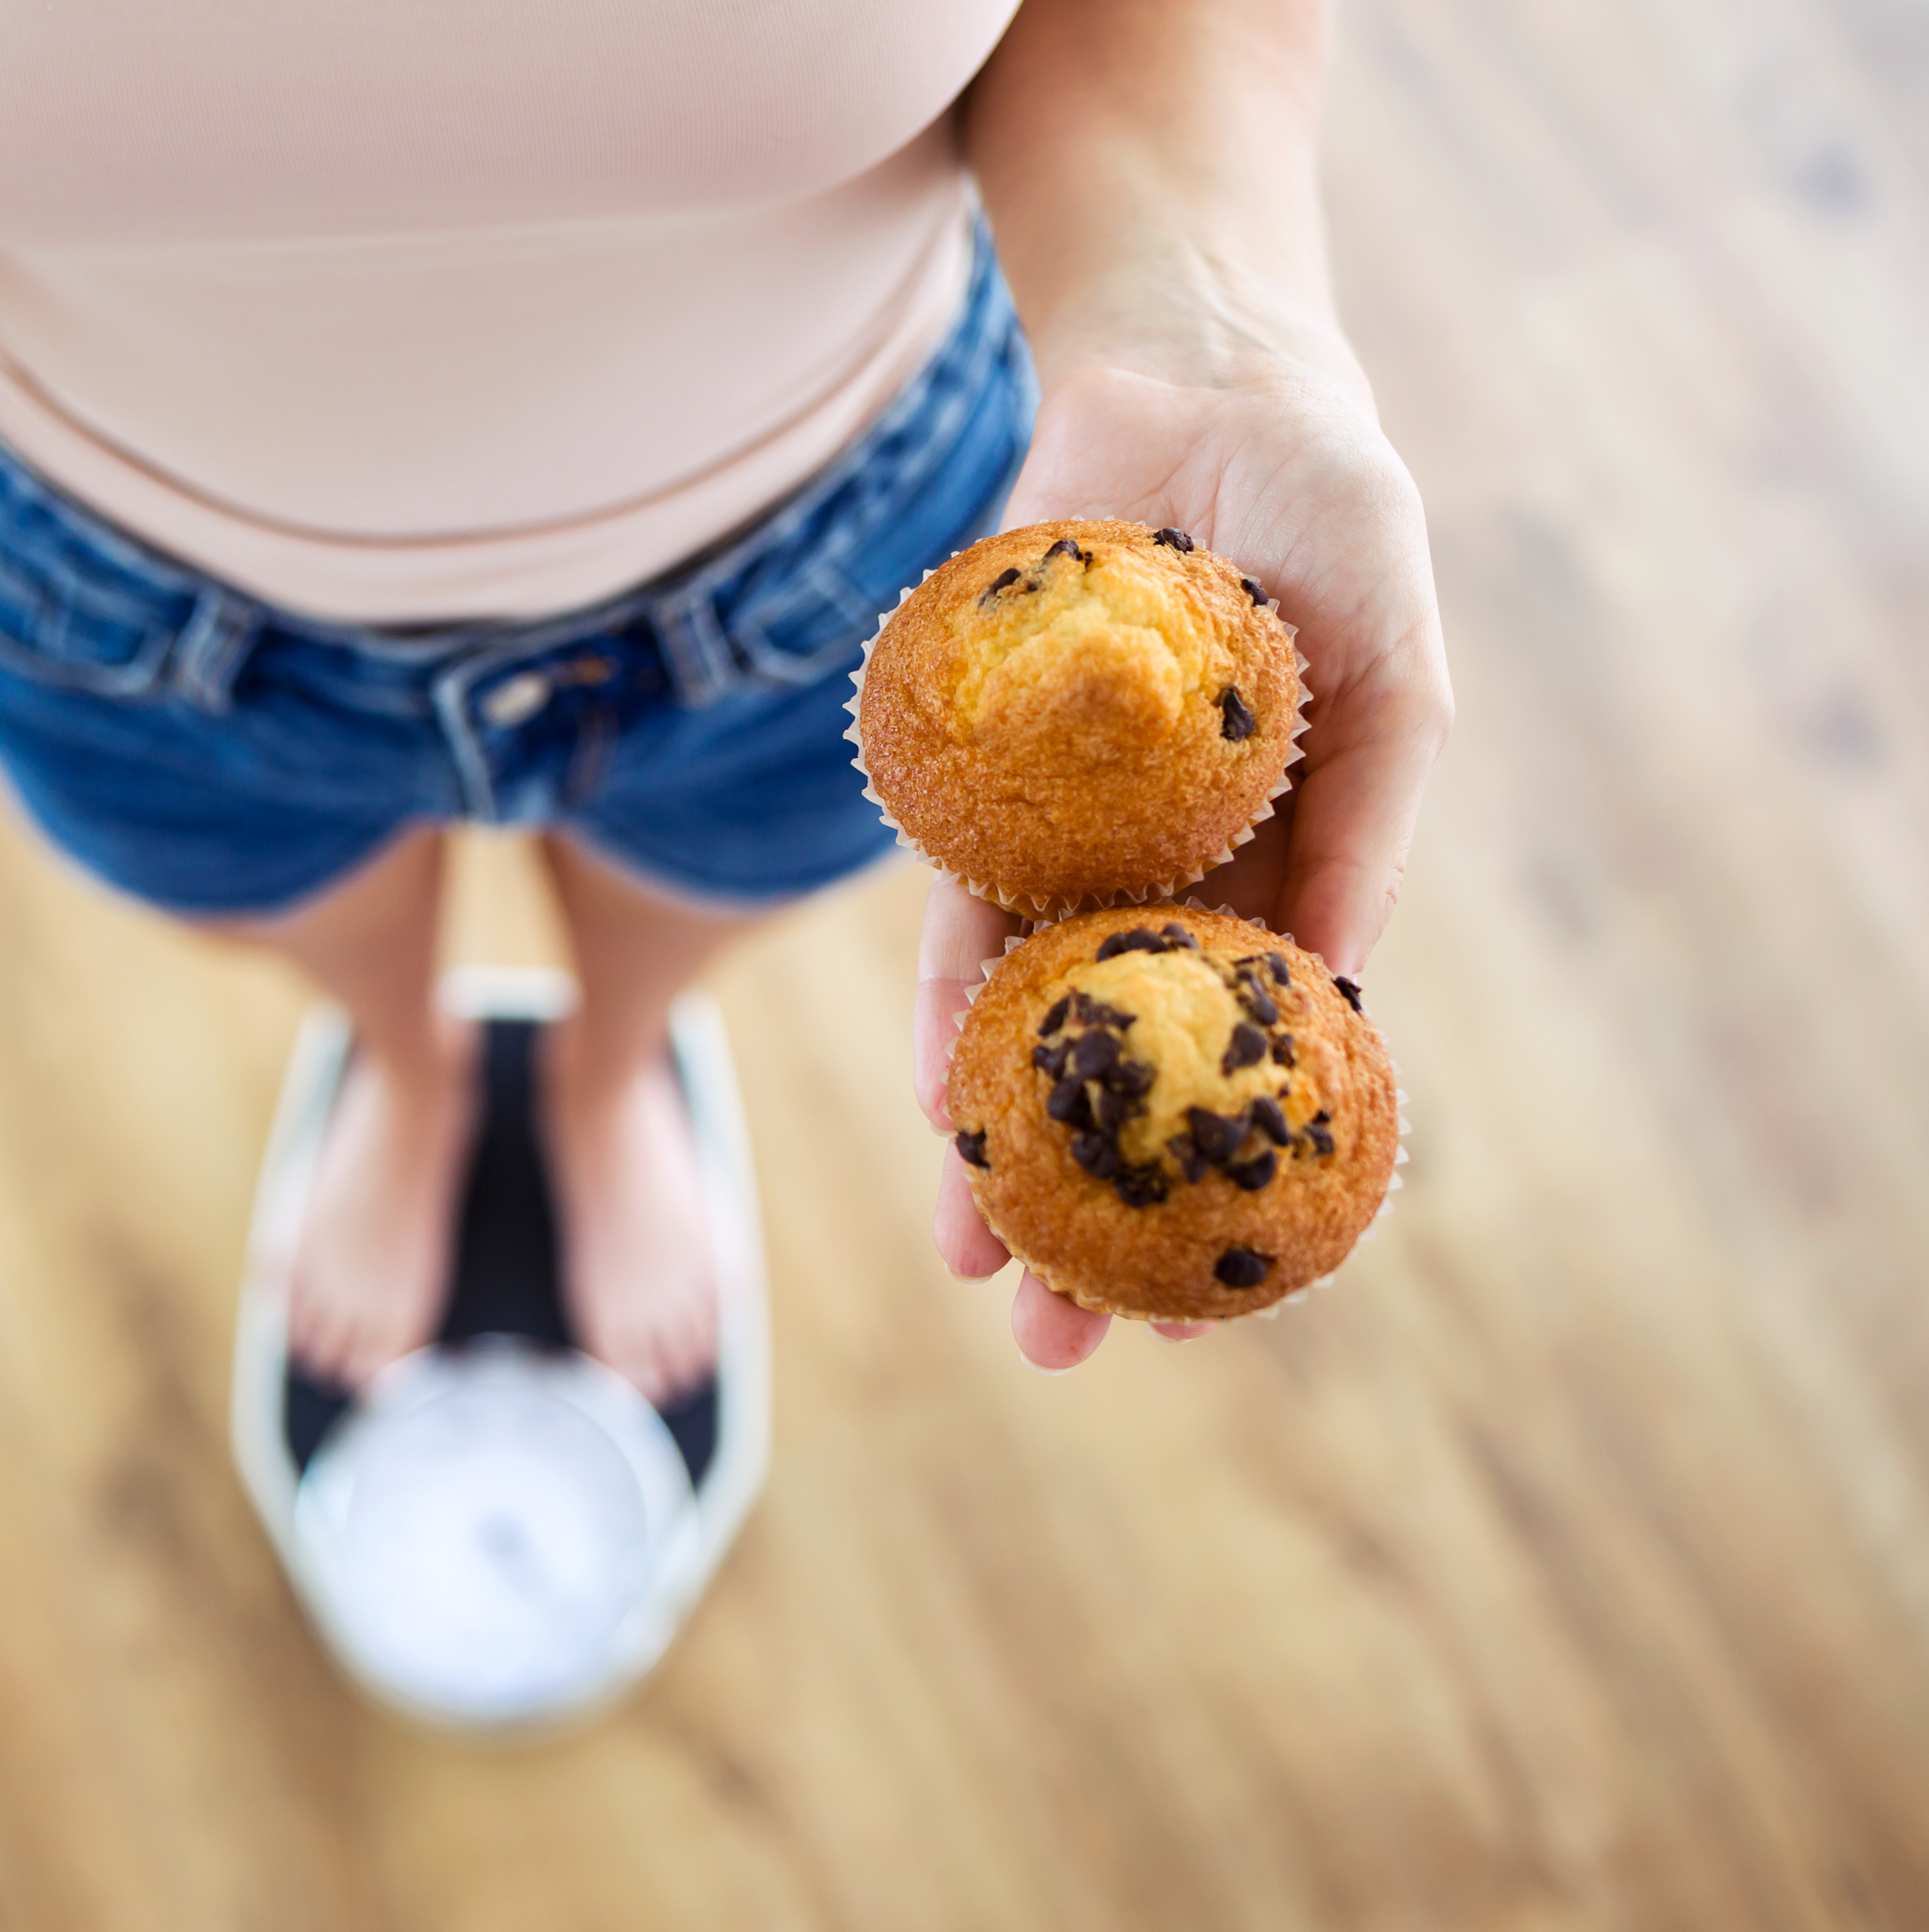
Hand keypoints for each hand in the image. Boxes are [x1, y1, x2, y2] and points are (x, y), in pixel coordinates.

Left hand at [915, 359, 1451, 1369]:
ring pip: (1024, 1032)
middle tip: (1055, 1344)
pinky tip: (934, 1101)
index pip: (1253, 1077)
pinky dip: (947, 1010)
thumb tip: (1338, 984)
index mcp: (1279, 886)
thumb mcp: (1391, 672)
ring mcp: (1067, 849)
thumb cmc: (1325, 522)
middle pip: (1121, 1084)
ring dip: (994, 1153)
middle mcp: (1163, 891)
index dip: (1232, 1197)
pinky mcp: (980, 789)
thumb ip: (1369, 821)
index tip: (1205, 1315)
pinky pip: (957, 920)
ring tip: (971, 1265)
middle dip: (1085, 1219)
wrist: (1189, 389)